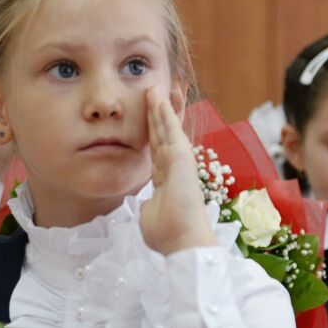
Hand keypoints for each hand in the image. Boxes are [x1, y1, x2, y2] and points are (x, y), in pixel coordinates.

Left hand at [139, 88, 215, 254]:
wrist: (182, 240)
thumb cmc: (167, 234)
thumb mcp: (150, 215)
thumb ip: (149, 205)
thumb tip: (146, 203)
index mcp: (166, 179)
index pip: (157, 150)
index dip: (153, 132)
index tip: (150, 118)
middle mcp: (173, 167)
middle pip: (162, 134)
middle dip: (157, 113)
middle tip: (153, 92)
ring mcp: (179, 160)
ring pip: (167, 128)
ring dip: (160, 107)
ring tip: (155, 88)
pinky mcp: (181, 157)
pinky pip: (171, 130)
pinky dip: (165, 113)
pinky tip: (159, 98)